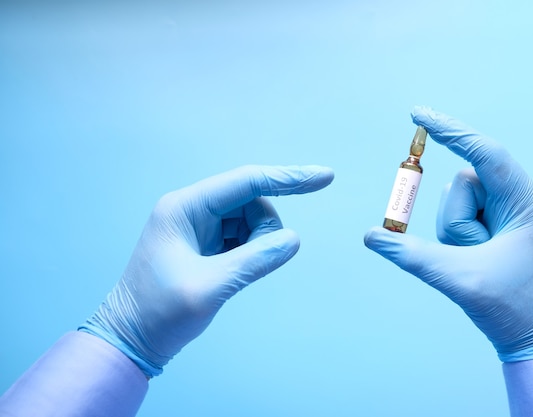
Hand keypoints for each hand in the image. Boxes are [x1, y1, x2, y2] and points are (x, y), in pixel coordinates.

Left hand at [80, 165, 333, 376]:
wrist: (130, 339)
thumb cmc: (157, 314)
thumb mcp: (209, 288)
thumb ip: (254, 260)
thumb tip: (293, 239)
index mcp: (185, 208)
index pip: (247, 182)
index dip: (289, 178)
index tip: (325, 177)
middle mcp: (191, 210)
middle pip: (251, 203)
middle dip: (264, 230)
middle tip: (250, 265)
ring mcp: (197, 226)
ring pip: (250, 220)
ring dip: (257, 244)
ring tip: (233, 275)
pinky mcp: (203, 243)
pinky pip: (241, 237)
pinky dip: (249, 252)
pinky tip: (232, 273)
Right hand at [364, 107, 532, 360]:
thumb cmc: (511, 309)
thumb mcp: (457, 278)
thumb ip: (411, 254)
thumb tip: (371, 235)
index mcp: (529, 205)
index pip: (487, 153)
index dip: (452, 131)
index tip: (420, 115)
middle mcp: (524, 201)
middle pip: (467, 183)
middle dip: (456, 220)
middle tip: (469, 253)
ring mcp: (513, 212)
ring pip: (461, 200)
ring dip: (456, 230)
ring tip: (477, 261)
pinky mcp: (502, 224)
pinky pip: (465, 214)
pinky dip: (459, 234)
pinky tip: (478, 259)